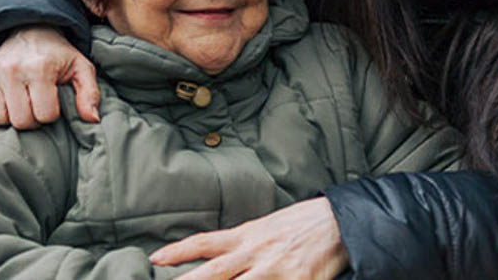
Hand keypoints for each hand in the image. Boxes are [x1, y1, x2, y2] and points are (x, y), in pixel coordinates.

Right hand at [0, 26, 99, 127]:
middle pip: (20, 120)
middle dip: (32, 120)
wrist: (30, 29)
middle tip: (36, 106)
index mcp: (40, 68)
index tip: (52, 103)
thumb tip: (91, 119)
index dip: (51, 114)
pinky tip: (5, 102)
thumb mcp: (81, 68)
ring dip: (11, 117)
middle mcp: (12, 69)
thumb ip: (90, 93)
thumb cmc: (58, 55)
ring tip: (21, 104)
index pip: (44, 115)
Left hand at [150, 197, 346, 279]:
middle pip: (213, 274)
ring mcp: (276, 271)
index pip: (205, 243)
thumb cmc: (304, 223)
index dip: (179, 251)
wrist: (341, 222)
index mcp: (248, 236)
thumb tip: (218, 255)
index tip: (156, 259)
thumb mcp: (268, 226)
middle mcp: (257, 253)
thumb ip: (244, 244)